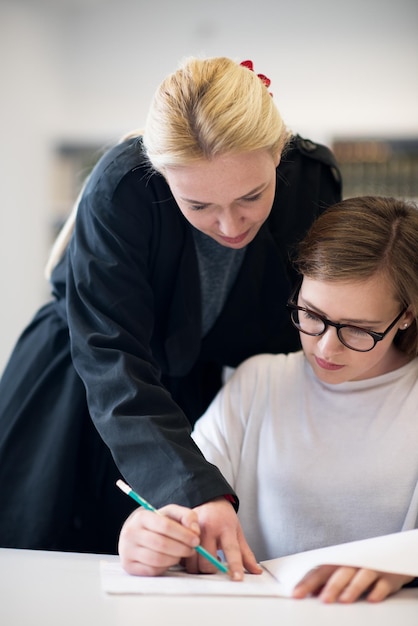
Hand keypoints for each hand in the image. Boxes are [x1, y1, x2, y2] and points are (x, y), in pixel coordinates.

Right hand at [118, 504, 200, 575]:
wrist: (136, 532)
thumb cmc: (157, 523)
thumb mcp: (171, 513)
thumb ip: (187, 516)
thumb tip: (194, 531)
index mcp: (141, 517)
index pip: (165, 526)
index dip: (183, 534)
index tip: (196, 540)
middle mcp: (130, 533)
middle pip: (162, 544)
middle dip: (182, 548)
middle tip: (192, 550)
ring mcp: (127, 550)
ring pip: (157, 559)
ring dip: (175, 558)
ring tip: (182, 554)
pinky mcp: (128, 566)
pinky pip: (151, 570)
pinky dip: (165, 567)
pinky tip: (170, 560)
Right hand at [184, 497, 261, 580]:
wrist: (209, 500)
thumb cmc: (223, 517)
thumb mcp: (237, 531)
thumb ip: (245, 553)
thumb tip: (256, 571)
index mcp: (224, 527)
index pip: (231, 549)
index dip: (235, 565)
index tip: (237, 578)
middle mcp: (207, 528)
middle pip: (207, 561)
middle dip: (212, 569)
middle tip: (215, 562)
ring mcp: (192, 530)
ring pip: (193, 562)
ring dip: (199, 567)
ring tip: (206, 558)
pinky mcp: (182, 533)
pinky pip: (183, 556)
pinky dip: (190, 561)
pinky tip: (196, 555)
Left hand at [292, 564, 413, 602]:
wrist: (391, 555)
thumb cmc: (361, 564)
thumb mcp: (343, 570)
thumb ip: (327, 580)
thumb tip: (311, 592)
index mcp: (338, 561)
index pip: (320, 571)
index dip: (308, 582)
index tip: (296, 594)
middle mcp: (354, 562)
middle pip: (340, 573)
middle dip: (331, 586)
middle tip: (323, 600)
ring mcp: (372, 567)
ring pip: (362, 576)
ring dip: (353, 587)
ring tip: (344, 600)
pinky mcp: (389, 575)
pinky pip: (383, 583)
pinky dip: (378, 590)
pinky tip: (372, 599)